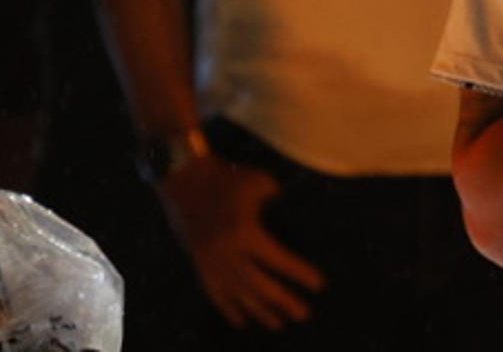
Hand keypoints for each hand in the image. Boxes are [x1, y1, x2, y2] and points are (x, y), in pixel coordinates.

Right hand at [156, 153, 324, 329]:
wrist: (183, 179)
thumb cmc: (225, 178)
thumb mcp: (258, 181)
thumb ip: (277, 197)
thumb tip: (293, 207)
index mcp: (244, 233)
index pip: (278, 260)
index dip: (299, 273)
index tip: (319, 284)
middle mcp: (228, 253)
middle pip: (260, 285)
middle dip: (283, 301)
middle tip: (303, 314)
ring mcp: (211, 262)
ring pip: (238, 294)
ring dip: (259, 311)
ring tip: (278, 324)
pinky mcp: (199, 264)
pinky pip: (214, 293)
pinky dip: (228, 308)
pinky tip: (241, 321)